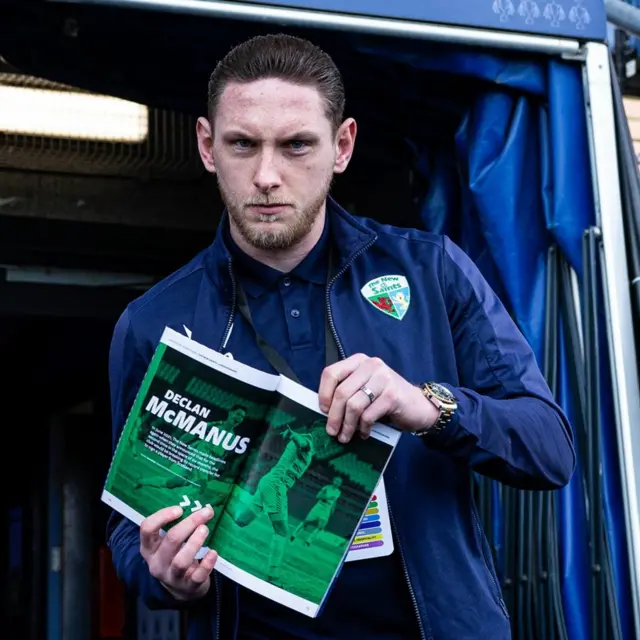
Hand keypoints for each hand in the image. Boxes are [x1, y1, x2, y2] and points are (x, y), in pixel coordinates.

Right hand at [140, 505, 217, 600]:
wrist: (181, 590)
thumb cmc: (174, 556)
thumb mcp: (166, 544)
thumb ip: (174, 526)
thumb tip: (197, 503)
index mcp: (149, 548)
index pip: (147, 529)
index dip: (162, 517)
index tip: (180, 509)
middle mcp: (157, 563)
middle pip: (171, 540)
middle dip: (189, 524)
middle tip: (206, 512)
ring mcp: (172, 577)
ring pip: (181, 560)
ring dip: (195, 543)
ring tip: (205, 529)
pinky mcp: (188, 586)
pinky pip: (197, 576)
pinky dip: (206, 563)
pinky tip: (213, 552)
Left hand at [318, 354, 439, 442]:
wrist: (418, 406)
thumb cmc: (386, 398)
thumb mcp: (364, 387)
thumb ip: (347, 391)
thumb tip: (324, 410)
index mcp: (359, 361)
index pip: (331, 373)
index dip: (323, 393)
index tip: (323, 410)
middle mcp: (371, 365)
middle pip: (342, 392)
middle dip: (334, 416)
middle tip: (332, 431)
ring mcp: (383, 379)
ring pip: (353, 405)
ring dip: (347, 425)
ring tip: (345, 436)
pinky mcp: (392, 395)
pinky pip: (368, 415)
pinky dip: (363, 428)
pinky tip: (364, 433)